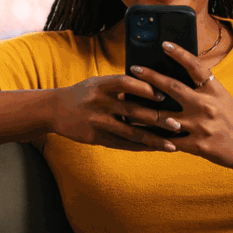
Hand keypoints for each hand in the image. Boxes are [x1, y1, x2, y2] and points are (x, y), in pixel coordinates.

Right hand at [49, 74, 179, 151]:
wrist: (54, 109)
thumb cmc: (84, 93)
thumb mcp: (98, 83)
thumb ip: (121, 86)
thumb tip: (153, 86)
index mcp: (101, 85)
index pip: (126, 84)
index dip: (146, 89)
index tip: (164, 96)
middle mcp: (99, 102)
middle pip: (133, 111)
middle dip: (157, 119)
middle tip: (178, 124)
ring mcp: (97, 121)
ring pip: (131, 132)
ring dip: (154, 139)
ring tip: (172, 145)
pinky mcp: (96, 137)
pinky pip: (122, 144)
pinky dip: (141, 147)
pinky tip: (155, 149)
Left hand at [127, 41, 232, 169]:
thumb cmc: (232, 120)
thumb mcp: (222, 98)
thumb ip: (203, 87)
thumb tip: (178, 73)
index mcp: (214, 91)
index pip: (196, 67)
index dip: (180, 54)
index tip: (164, 44)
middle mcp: (208, 105)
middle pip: (173, 88)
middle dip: (150, 77)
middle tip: (133, 69)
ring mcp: (201, 126)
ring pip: (164, 116)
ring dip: (142, 110)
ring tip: (125, 102)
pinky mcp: (197, 145)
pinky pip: (169, 140)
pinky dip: (152, 136)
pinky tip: (137, 131)